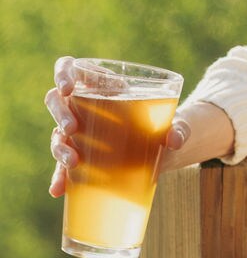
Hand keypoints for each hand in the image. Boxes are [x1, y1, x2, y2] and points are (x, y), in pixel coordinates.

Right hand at [45, 58, 225, 197]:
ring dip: (59, 148)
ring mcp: (80, 131)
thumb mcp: (174, 121)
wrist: (164, 149)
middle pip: (57, 101)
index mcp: (101, 83)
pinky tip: (58, 189)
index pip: (71, 68)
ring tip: (73, 161)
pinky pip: (63, 165)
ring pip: (58, 134)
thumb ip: (179, 127)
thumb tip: (174, 140)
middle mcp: (84, 105)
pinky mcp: (81, 155)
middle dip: (61, 114)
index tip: (68, 88)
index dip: (63, 73)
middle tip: (71, 129)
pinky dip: (59, 177)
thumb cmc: (164, 122)